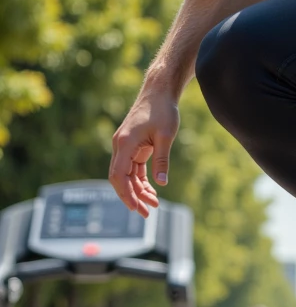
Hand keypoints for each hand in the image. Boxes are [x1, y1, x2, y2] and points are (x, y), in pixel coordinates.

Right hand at [109, 86, 179, 215]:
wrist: (159, 92)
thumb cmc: (163, 110)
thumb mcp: (166, 136)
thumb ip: (162, 160)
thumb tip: (161, 183)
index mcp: (125, 143)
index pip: (118, 175)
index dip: (125, 194)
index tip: (136, 207)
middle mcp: (120, 146)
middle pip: (120, 178)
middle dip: (132, 197)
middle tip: (146, 213)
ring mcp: (125, 146)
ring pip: (127, 175)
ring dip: (138, 190)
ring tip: (153, 205)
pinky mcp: (132, 146)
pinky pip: (133, 168)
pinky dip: (141, 180)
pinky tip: (151, 191)